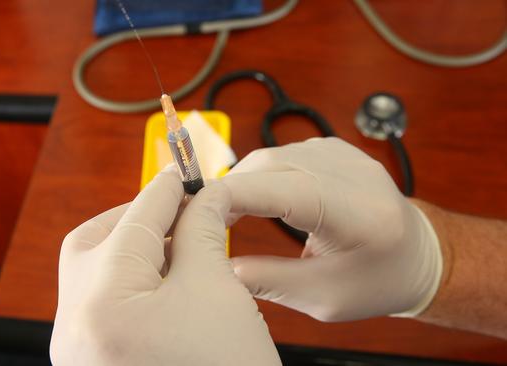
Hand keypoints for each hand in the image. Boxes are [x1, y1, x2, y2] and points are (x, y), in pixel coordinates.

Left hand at [50, 166, 280, 365]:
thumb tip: (202, 197)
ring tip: (179, 244)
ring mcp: (79, 350)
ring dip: (133, 248)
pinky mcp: (92, 364)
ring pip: (95, 272)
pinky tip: (165, 279)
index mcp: (102, 303)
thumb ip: (202, 232)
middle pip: (94, 242)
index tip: (186, 172)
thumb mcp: (217, 292)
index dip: (166, 189)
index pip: (135, 219)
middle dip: (137, 217)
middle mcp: (75, 327)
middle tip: (179, 210)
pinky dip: (129, 281)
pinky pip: (101, 304)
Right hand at [221, 137, 442, 320]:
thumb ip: (269, 280)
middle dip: (231, 187)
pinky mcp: (338, 150)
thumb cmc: (377, 282)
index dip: (234, 195)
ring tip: (226, 212)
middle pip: (273, 164)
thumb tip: (218, 266)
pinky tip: (254, 195)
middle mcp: (355, 174)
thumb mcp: (323, 298)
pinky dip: (261, 173)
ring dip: (243, 179)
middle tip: (206, 219)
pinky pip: (286, 152)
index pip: (284, 189)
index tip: (198, 211)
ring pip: (274, 154)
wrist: (418, 256)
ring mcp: (348, 156)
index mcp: (358, 215)